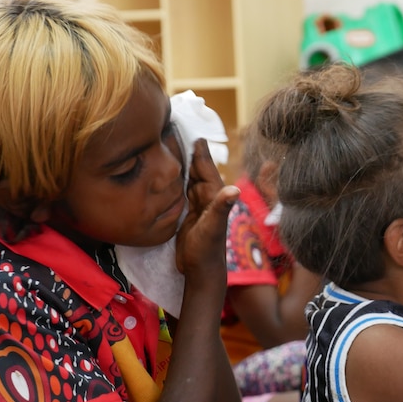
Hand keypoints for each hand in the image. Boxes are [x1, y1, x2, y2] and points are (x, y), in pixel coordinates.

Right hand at [175, 139, 240, 276]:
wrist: (201, 270)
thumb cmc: (208, 250)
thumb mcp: (213, 228)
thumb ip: (222, 208)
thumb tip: (235, 189)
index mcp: (213, 196)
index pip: (206, 168)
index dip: (200, 151)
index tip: (194, 132)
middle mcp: (206, 197)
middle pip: (196, 169)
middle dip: (188, 152)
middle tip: (176, 131)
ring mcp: (197, 204)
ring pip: (188, 178)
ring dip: (181, 164)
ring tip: (169, 146)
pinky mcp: (187, 213)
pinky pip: (182, 190)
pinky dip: (176, 180)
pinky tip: (167, 174)